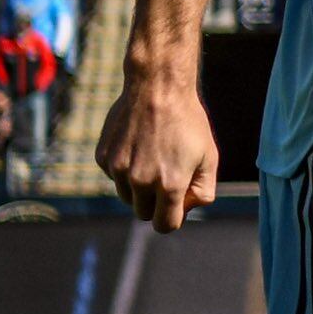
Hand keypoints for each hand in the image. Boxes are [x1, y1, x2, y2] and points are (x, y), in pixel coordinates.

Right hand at [98, 67, 220, 229]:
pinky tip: (138, 146)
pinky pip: (114, 177)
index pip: (165, 225)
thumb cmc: (188, 124)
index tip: (177, 204)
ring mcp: (117, 170)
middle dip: (156, 203)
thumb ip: (203, 191)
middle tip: (167, 177)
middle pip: (144, 213)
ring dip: (139, 188)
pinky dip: (124, 170)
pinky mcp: (103, 158)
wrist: (157, 88)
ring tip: (154, 158)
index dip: (173, 217)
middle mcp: (139, 181)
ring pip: (126, 197)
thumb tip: (186, 209)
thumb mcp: (209, 158)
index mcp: (169, 185)